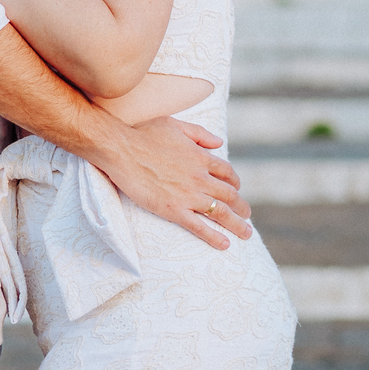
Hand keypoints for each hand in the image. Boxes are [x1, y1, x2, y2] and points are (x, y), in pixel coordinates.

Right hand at [97, 115, 252, 248]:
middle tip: (247, 215)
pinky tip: (225, 244)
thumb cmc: (144, 133)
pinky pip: (199, 227)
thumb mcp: (175, 125)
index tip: (236, 189)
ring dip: (237, 224)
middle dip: (241, 207)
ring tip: (246, 233)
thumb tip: (220, 142)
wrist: (122, 149)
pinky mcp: (174, 210)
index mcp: (200, 156)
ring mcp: (188, 195)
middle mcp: (199, 177)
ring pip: (220, 212)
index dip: (234, 182)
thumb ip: (200, 134)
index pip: (227, 172)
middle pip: (229, 195)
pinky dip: (214, 236)